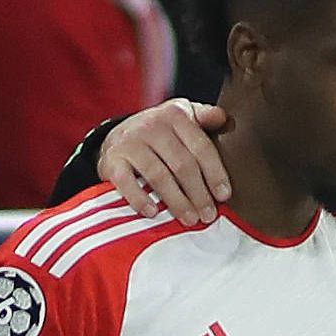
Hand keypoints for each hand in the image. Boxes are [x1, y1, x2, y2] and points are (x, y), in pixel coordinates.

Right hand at [95, 100, 233, 223]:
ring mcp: (130, 142)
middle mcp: (152, 125)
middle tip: (208, 216)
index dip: (214, 173)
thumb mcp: (182, 118)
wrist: (117, 137)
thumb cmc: (160, 134)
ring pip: (159, 175)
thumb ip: (203, 117)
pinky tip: (153, 213)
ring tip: (189, 220)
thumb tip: (223, 118)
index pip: (200, 147)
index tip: (224, 196)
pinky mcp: (112, 160)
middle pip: (182, 164)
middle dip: (198, 193)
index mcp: (175, 115)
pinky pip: (126, 182)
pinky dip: (140, 199)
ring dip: (176, 201)